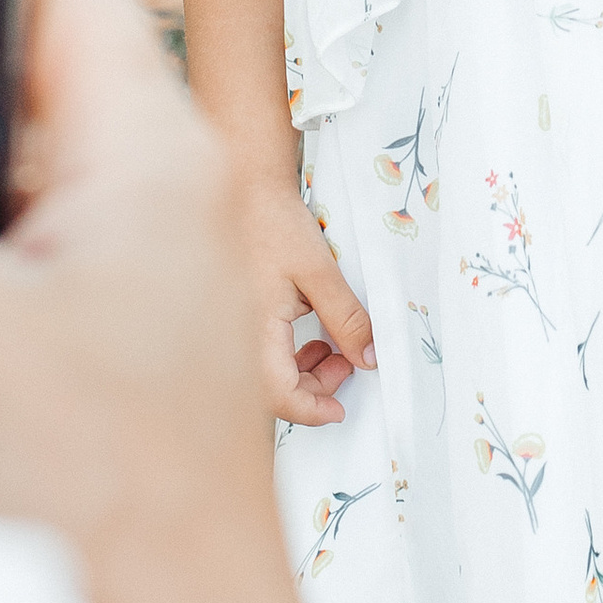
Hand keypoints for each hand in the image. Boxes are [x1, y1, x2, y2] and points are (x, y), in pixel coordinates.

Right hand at [237, 169, 375, 424]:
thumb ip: (345, 318)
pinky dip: (289, 356)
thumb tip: (369, 358)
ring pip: (267, 375)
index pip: (279, 394)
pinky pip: (261, 356)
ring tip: (332, 348)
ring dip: (303, 372)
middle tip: (348, 364)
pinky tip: (311, 337)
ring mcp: (233, 330)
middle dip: (314, 386)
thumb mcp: (320, 272)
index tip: (340, 409)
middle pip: (273, 391)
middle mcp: (236, 338)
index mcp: (253, 331)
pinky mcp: (238, 320)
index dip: (311, 409)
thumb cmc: (276, 226)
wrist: (245, 192)